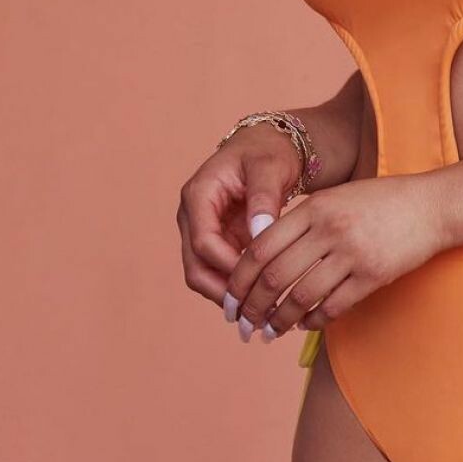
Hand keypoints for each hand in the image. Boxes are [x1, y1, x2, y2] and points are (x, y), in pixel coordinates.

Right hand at [176, 125, 299, 307]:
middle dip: (223, 292)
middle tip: (256, 313)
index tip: (259, 281)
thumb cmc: (269, 152)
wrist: (269, 146)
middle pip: (195, 266)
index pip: (204, 242)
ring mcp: (202, 231)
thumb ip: (263, 200)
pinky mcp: (217, 241)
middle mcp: (193, 216)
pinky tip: (263, 302)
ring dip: (229, 296)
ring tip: (261, 314)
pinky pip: (220, 272)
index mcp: (199, 195)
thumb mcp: (270, 168)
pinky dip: (237, 288)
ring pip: (204, 275)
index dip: (229, 265)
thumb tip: (260, 233)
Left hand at [223, 173, 450, 341]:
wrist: (432, 205)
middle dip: (252, 306)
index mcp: (315, 207)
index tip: (230, 297)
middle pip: (274, 276)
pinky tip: (304, 324)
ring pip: (300, 296)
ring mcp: (353, 253)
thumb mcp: (336, 198)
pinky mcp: (374, 275)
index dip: (238, 277)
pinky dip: (313, 320)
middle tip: (243, 323)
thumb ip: (302, 221)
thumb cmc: (381, 201)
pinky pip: (333, 306)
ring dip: (279, 320)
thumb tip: (262, 257)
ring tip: (269, 331)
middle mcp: (330, 228)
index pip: (261, 247)